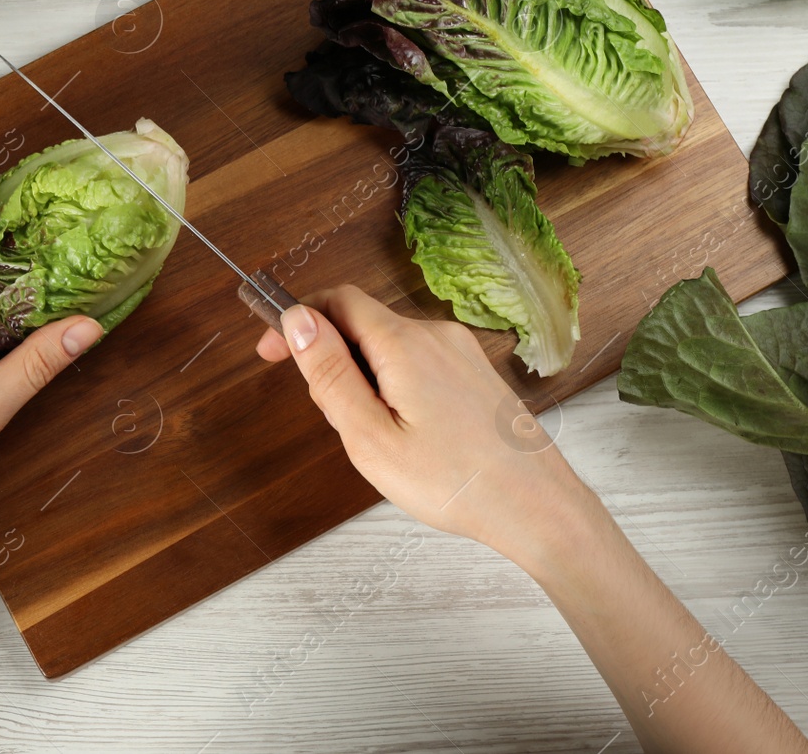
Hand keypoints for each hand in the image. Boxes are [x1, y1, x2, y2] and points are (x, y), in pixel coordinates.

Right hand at [256, 286, 588, 562]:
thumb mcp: (370, 438)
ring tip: (381, 442)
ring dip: (366, 379)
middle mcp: (436, 334)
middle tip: (336, 421)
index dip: (297, 319)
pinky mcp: (476, 373)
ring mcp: (461, 352)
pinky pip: (420, 363)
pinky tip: (412, 439)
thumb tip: (297, 320)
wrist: (537, 507)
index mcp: (404, 344)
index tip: (271, 352)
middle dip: (333, 361)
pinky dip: (397, 388)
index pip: (337, 300)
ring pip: (391, 347)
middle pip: (363, 323)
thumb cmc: (454, 484)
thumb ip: (330, 375)